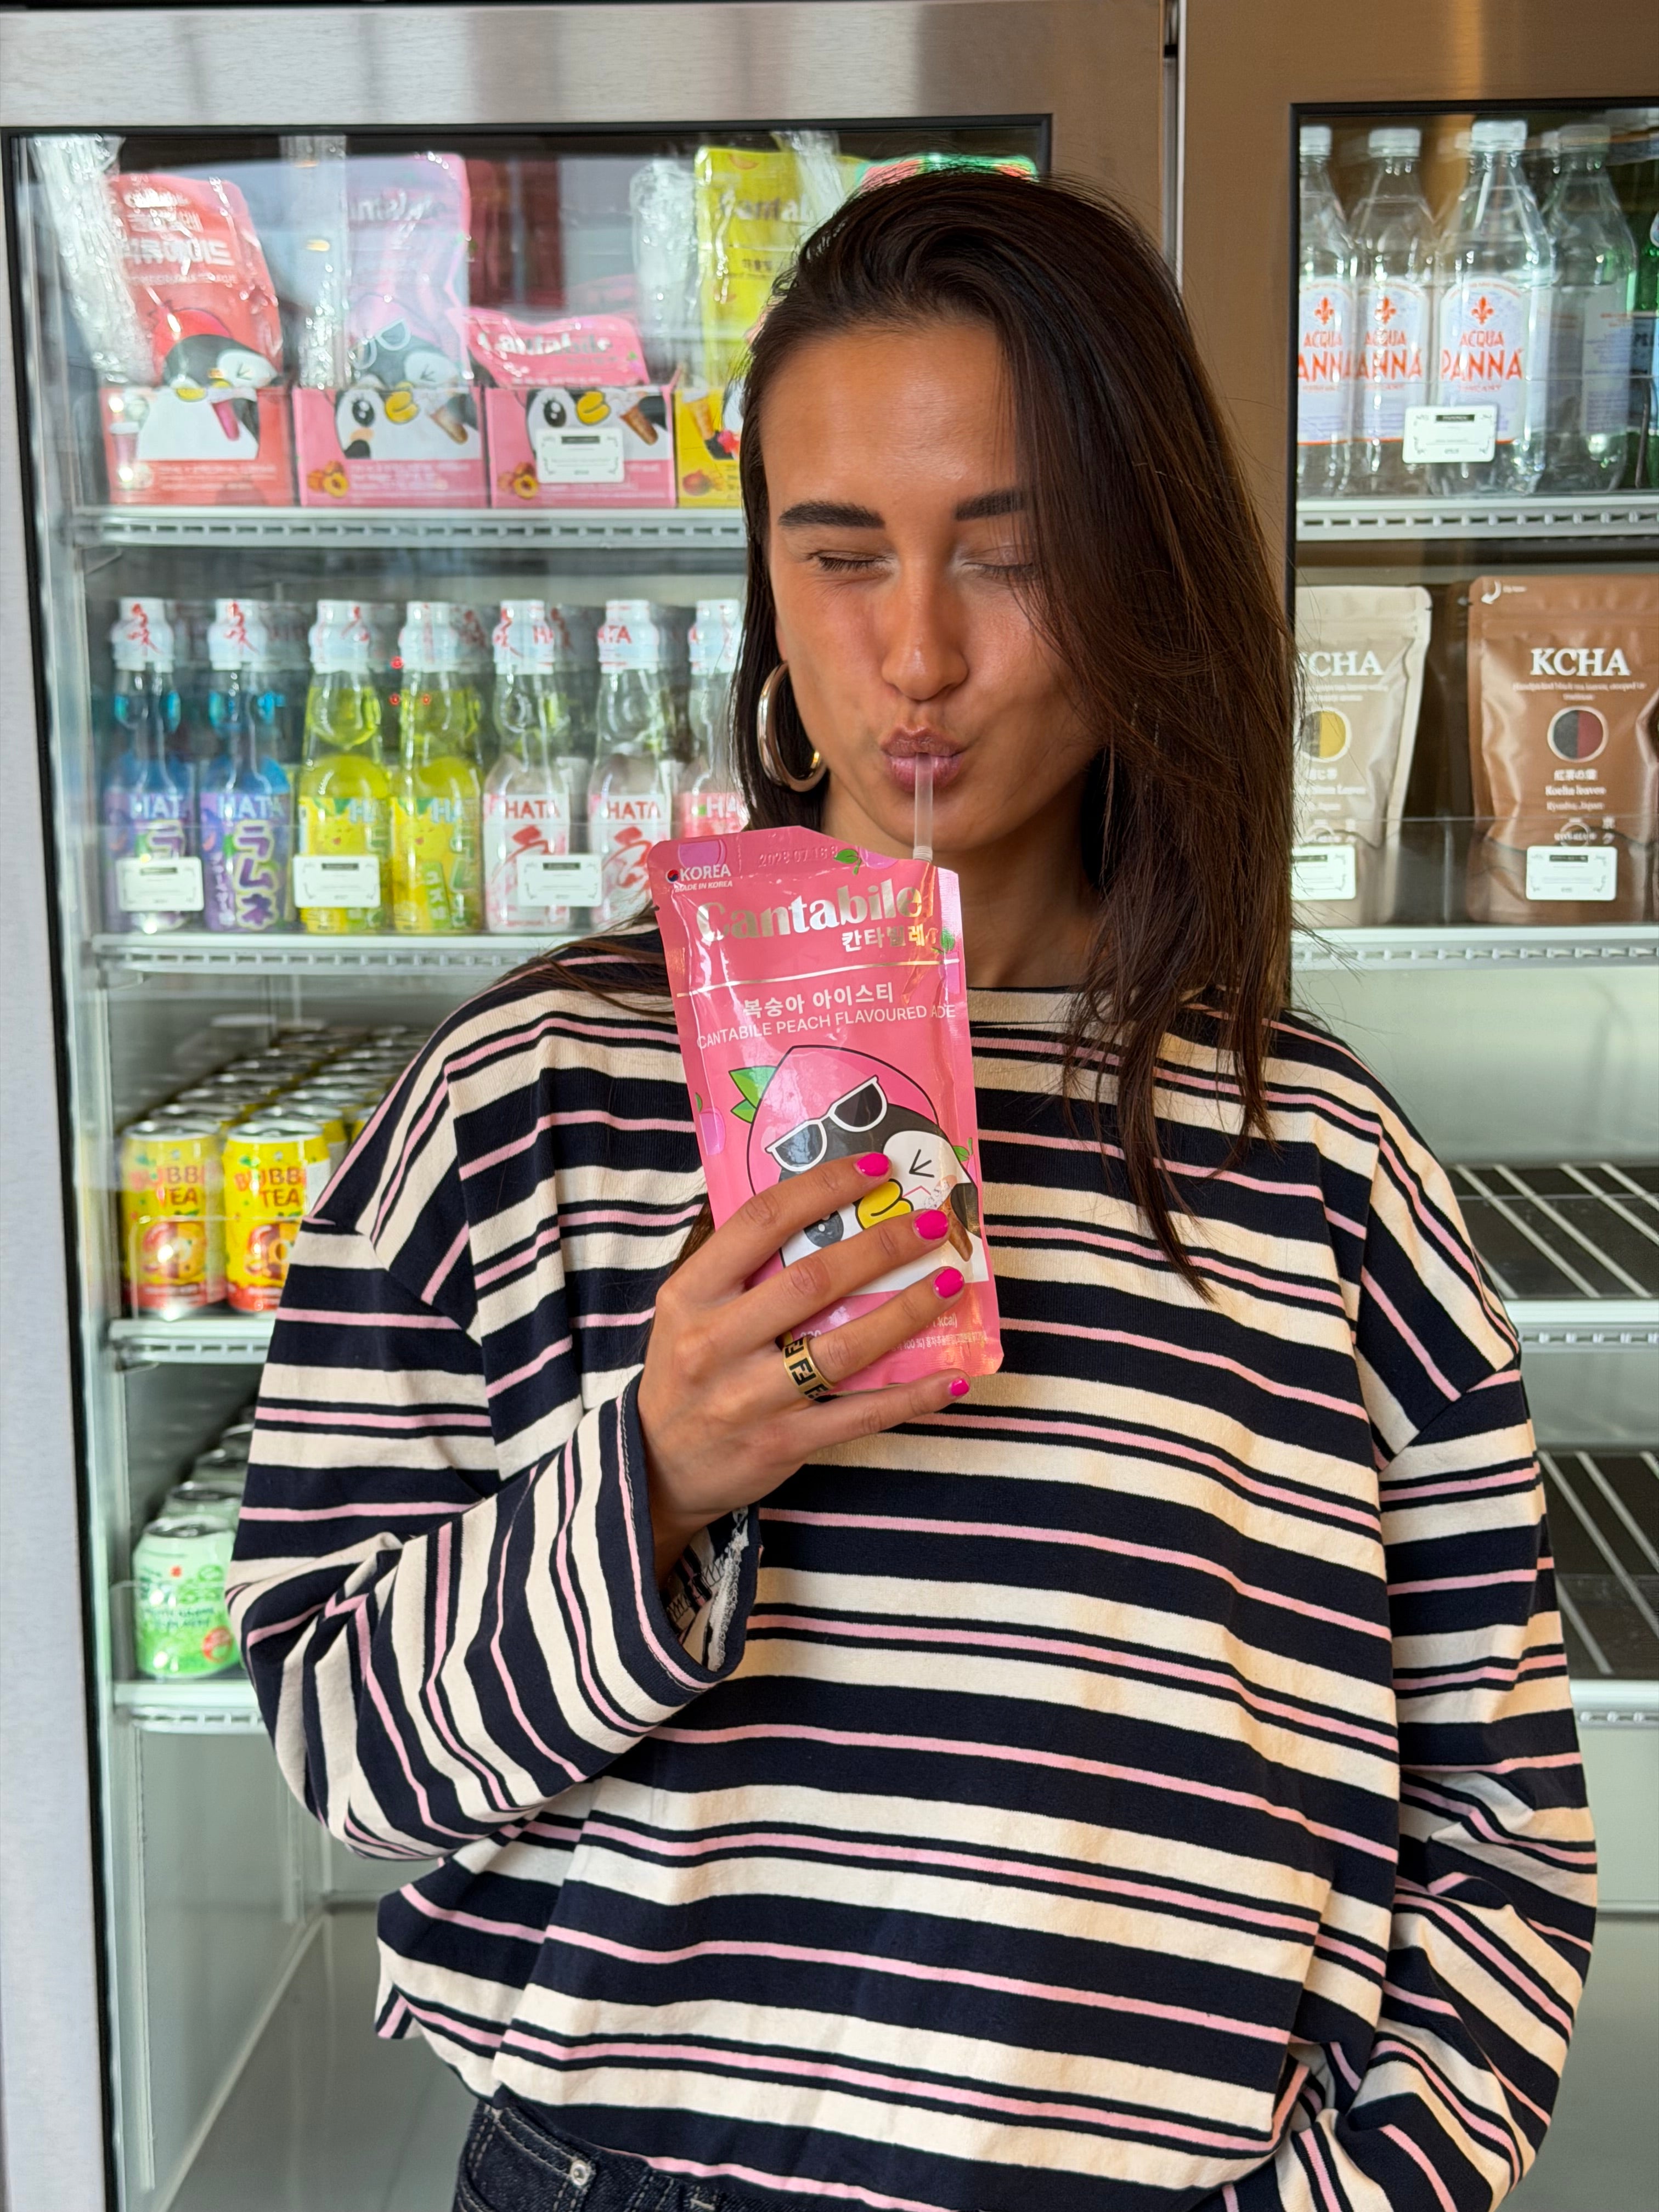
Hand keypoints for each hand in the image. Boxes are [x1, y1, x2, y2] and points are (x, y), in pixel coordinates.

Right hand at [638, 1151, 969, 1583]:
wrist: (656, 1466)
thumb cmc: (686, 1372)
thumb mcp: (689, 1310)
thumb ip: (740, 1266)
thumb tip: (821, 1206)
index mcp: (692, 1293)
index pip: (762, 1222)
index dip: (824, 1188)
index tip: (877, 1168)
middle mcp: (715, 1342)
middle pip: (813, 1280)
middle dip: (882, 1246)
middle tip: (933, 1223)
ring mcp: (748, 1397)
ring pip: (842, 1348)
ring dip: (906, 1313)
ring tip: (951, 1283)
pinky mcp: (781, 1442)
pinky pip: (858, 1415)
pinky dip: (911, 1396)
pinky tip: (954, 1377)